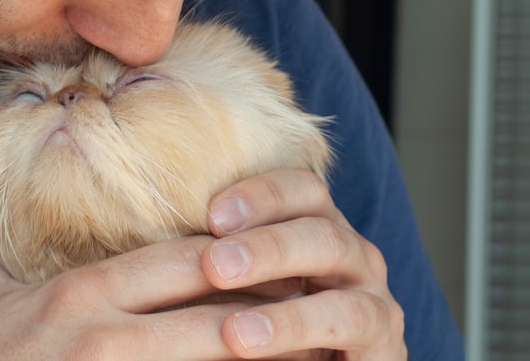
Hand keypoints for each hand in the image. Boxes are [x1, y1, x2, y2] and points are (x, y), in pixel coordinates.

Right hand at [0, 230, 316, 359]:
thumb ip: (3, 239)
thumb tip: (17, 185)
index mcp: (77, 295)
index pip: (180, 262)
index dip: (239, 255)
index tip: (283, 251)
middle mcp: (101, 336)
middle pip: (213, 315)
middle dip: (274, 308)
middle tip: (324, 301)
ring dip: (272, 358)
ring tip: (323, 350)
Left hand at [201, 168, 406, 359]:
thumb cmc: (256, 331)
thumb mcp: (234, 293)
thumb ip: (211, 262)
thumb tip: (144, 247)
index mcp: (313, 227)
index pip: (299, 188)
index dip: (259, 195)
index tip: (210, 214)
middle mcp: (350, 253)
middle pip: (319, 224)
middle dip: (265, 241)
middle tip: (214, 264)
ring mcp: (373, 294)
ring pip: (337, 265)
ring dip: (285, 288)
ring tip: (232, 324)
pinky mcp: (385, 341)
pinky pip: (351, 321)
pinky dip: (298, 327)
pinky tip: (250, 339)